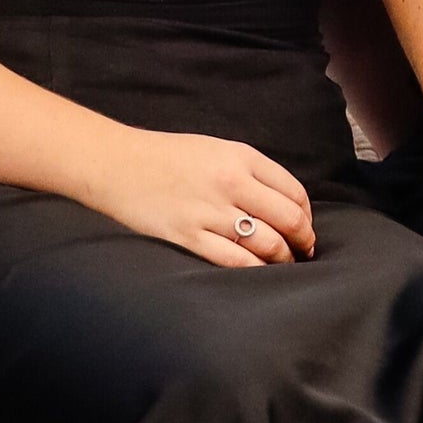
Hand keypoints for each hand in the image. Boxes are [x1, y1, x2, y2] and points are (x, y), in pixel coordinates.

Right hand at [76, 128, 316, 266]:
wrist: (115, 164)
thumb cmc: (168, 157)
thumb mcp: (217, 149)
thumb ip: (252, 172)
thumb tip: (285, 205)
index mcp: (241, 158)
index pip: (294, 192)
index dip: (307, 215)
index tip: (304, 228)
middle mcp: (231, 183)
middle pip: (288, 219)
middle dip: (303, 240)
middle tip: (304, 251)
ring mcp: (210, 212)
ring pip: (267, 244)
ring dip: (283, 259)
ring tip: (283, 264)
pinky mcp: (188, 236)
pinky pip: (235, 261)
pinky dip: (255, 270)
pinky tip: (259, 273)